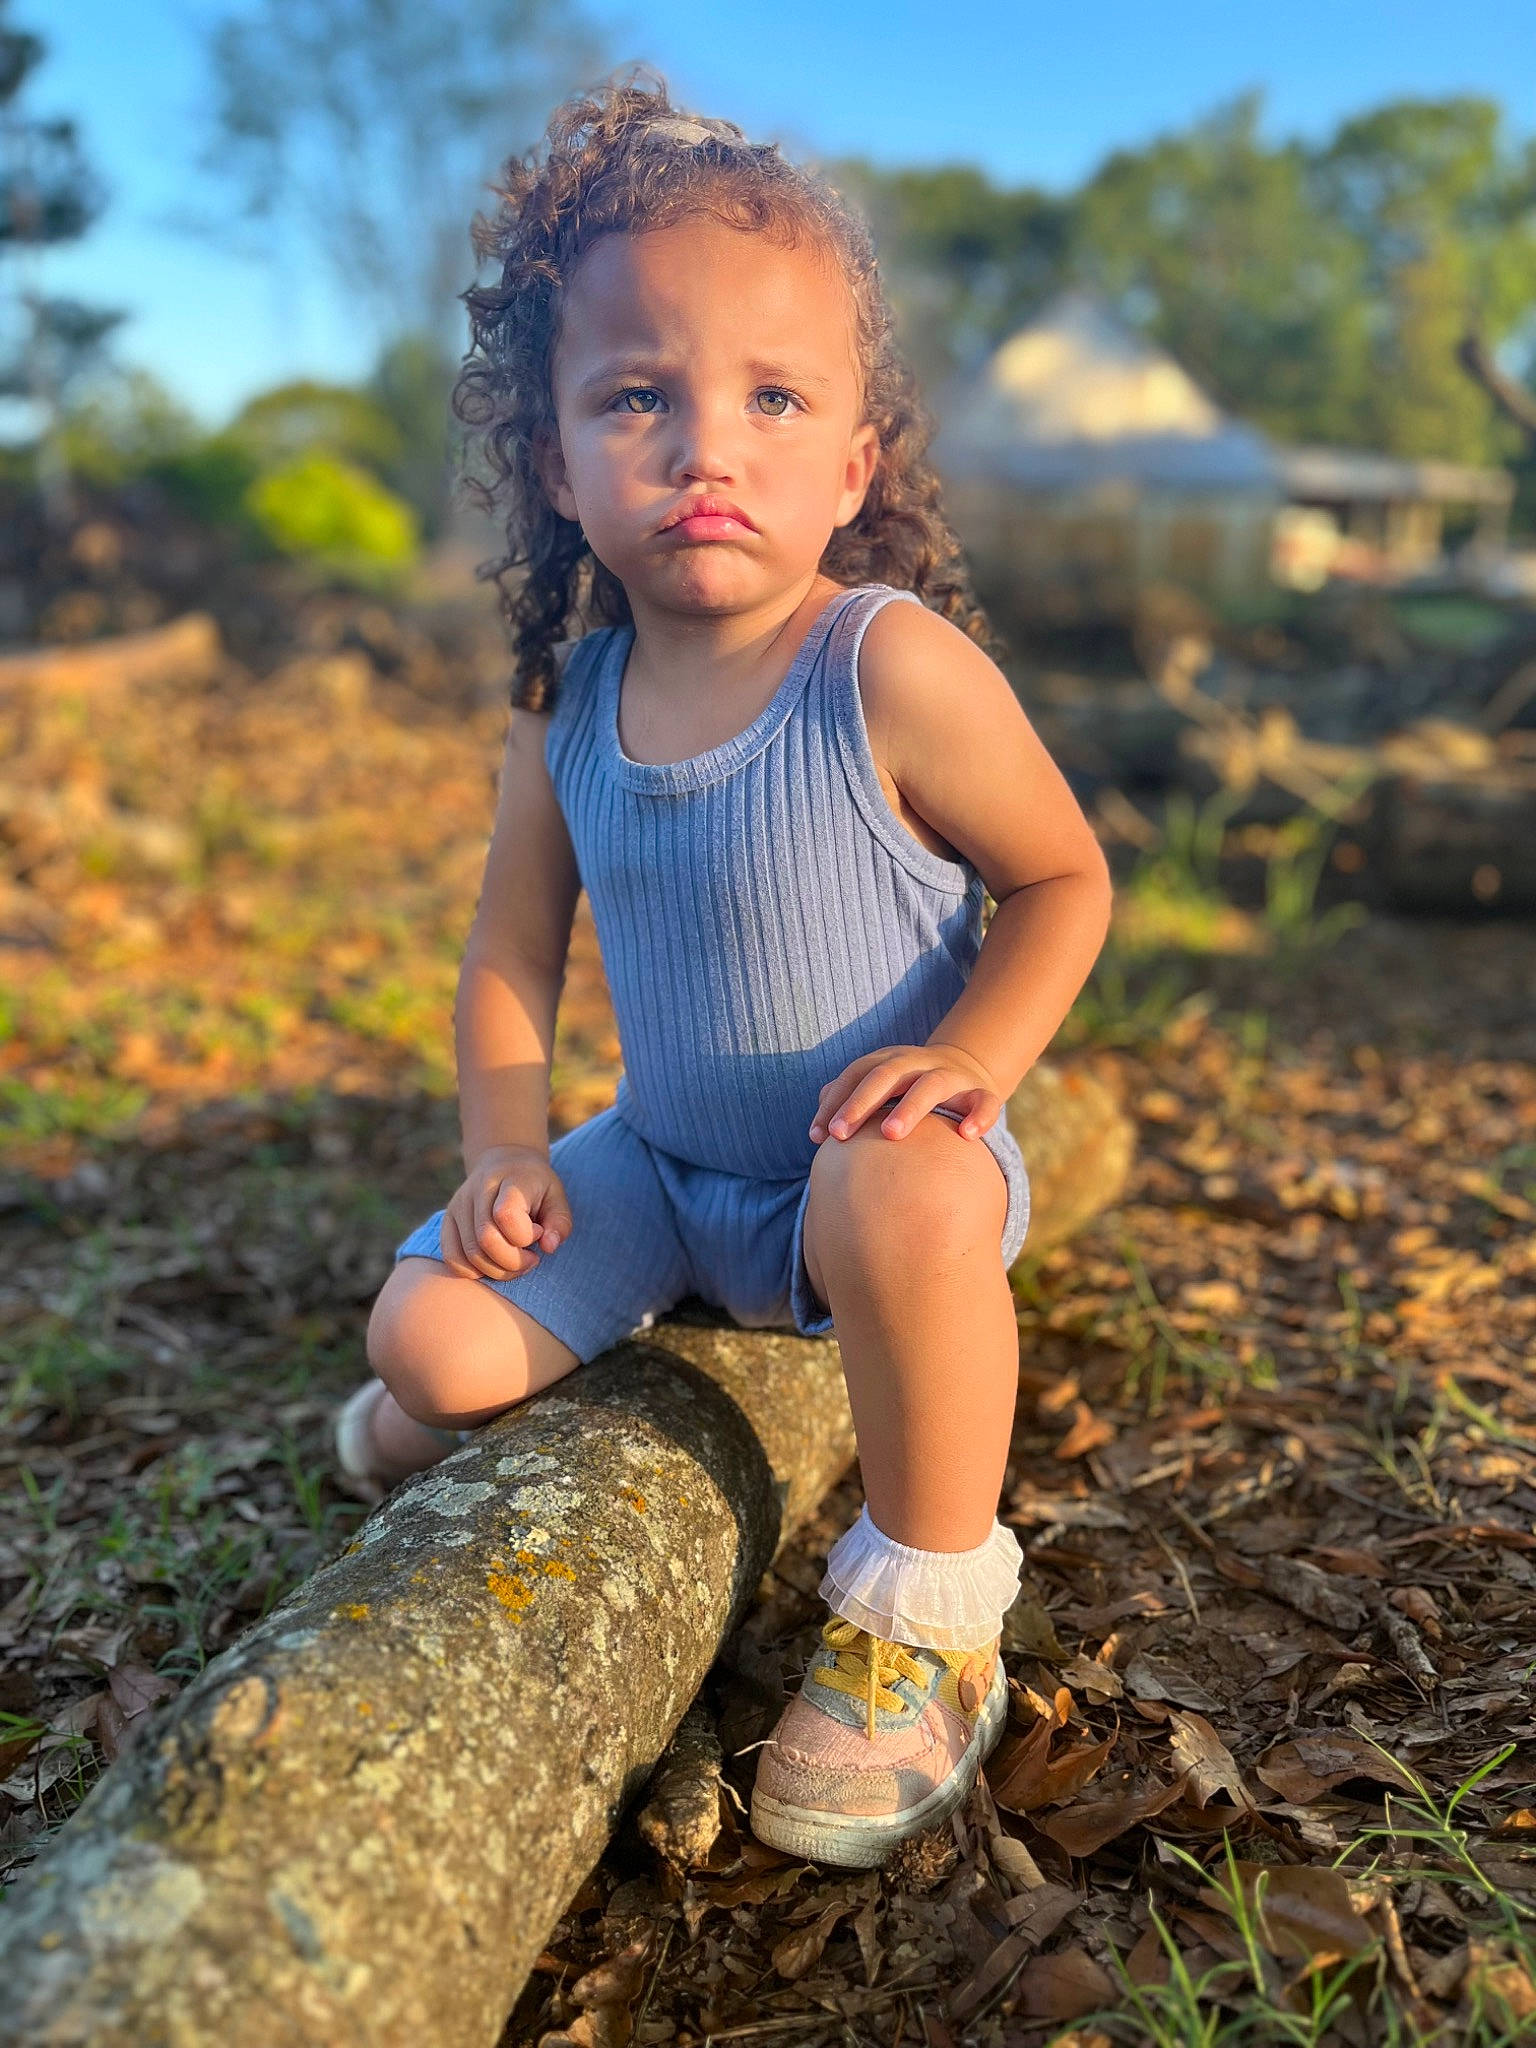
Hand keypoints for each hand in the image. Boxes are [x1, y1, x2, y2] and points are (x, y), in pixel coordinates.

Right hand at [439, 1144, 573, 1281]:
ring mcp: (458, 1205)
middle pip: (486, 1240)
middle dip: (513, 1262)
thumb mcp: (557, 1196)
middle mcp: (478, 1190)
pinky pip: (452, 1258)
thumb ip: (560, 1223)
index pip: (506, 1215)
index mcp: (509, 1179)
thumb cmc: (535, 1185)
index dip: (525, 1235)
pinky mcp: (447, 1220)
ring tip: (516, 1261)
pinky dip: (474, 1271)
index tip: (538, 1232)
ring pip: (470, 1254)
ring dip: (497, 1270)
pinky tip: (493, 1263)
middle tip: (531, 1259)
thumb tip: (548, 1247)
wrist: (503, 1162)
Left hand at [808, 1042, 1003, 1143]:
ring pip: (931, 1085)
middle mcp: (917, 1063)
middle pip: (886, 1075)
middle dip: (861, 1103)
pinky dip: (979, 1116)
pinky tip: (968, 1135)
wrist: (966, 1069)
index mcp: (889, 1062)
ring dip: (910, 1107)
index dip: (836, 1102)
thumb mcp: (882, 1087)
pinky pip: (984, 1101)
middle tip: (841, 1134)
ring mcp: (951, 1076)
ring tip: (891, 1134)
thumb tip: (819, 1127)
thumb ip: (851, 1099)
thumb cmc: (910, 1087)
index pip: (856, 1075)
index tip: (818, 1136)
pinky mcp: (981, 1091)